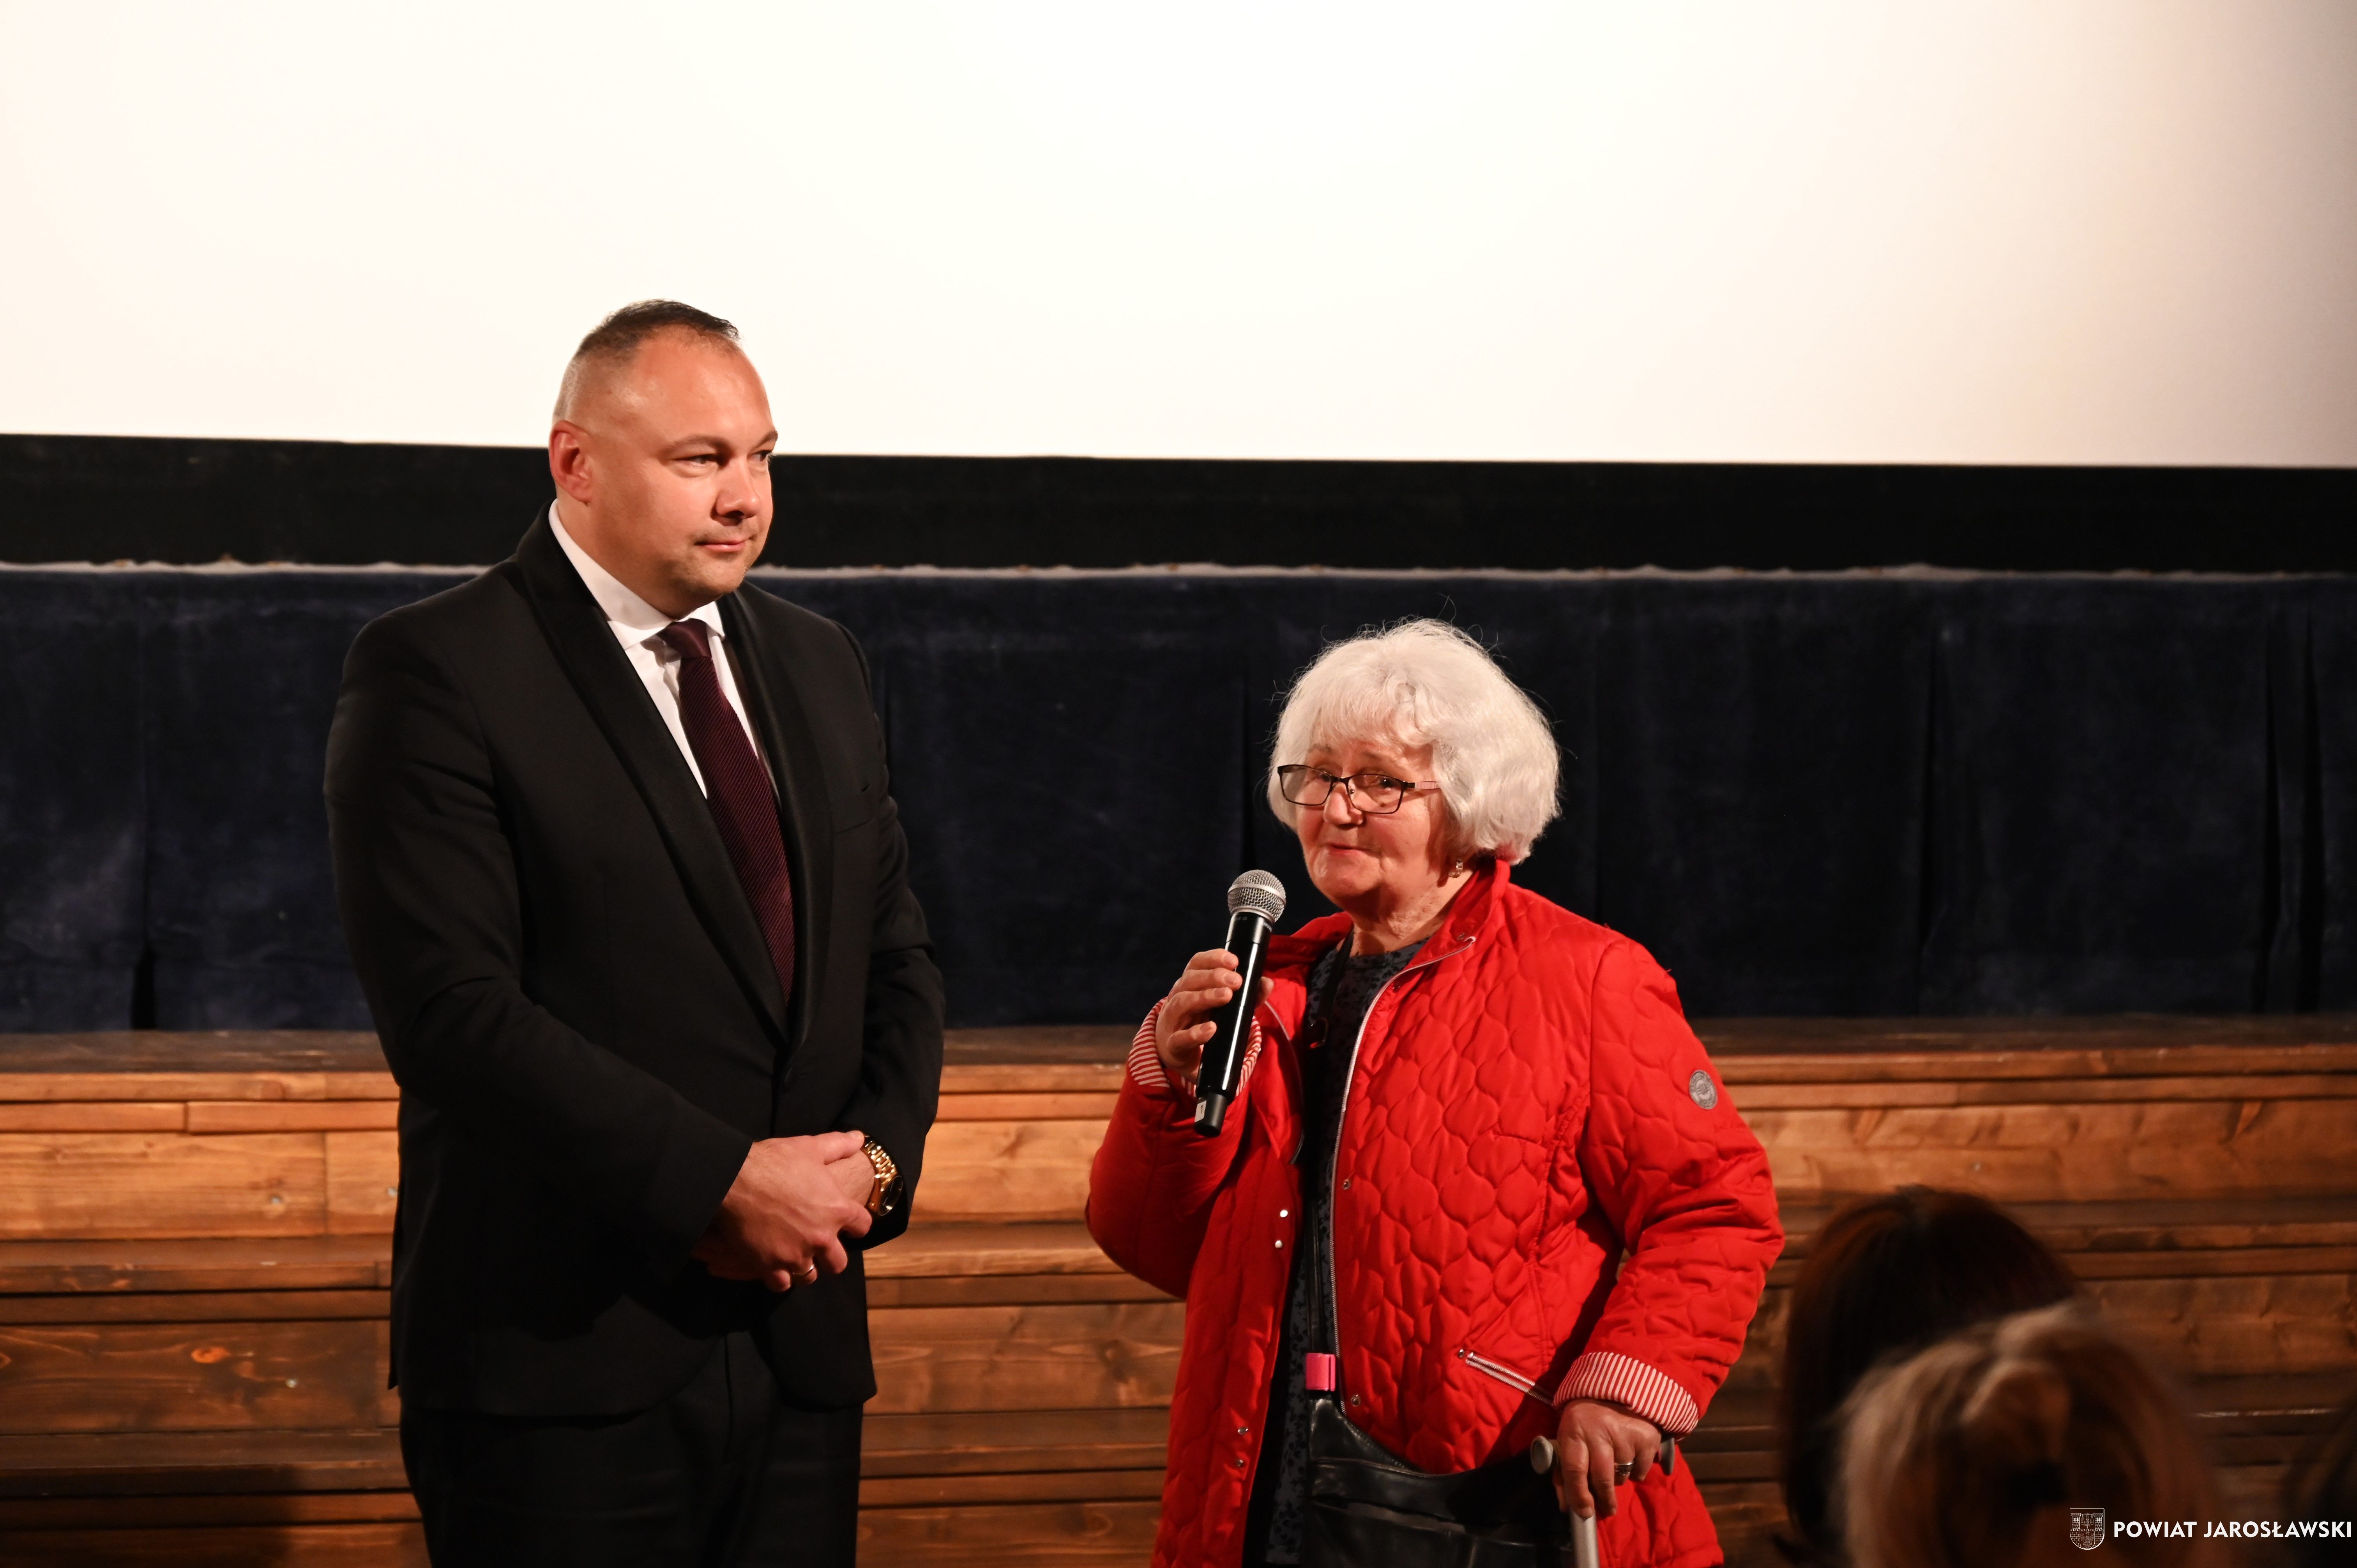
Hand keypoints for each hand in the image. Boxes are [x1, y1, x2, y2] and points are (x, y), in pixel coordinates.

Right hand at [692, 1130, 874, 1291]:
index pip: (862, 1227)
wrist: (735, 1180)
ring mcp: (796, 1254)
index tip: (847, 1226)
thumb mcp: (810, 1147)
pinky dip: (778, 1278)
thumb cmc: (774, 1161)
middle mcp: (822, 1237)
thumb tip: (860, 1138)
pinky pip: (781, 1284)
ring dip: (804, 1269)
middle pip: (838, 1263)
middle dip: (830, 1257)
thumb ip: (838, 1145)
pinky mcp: (770, 1266)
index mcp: (837, 1209)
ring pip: (810, 1277)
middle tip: (818, 1247)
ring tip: (795, 1258)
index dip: (855, 1226)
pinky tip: (773, 1267)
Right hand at [1153, 949, 1271, 1092]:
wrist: (1183, 1055)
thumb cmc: (1205, 1023)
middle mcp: (1178, 997)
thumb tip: (1267, 983)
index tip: (1234, 961)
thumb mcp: (1227, 1008)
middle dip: (1213, 976)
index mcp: (1190, 984)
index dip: (1214, 958)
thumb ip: (1248, 996)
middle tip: (1236, 981)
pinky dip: (1195, 1033)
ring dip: (1204, 996)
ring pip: (1182, 1002)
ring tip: (1226, 996)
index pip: (1197, 963)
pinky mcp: (1173, 1046)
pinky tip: (1211, 1029)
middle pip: (1190, 979)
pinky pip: (1179, 1038)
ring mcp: (1172, 1021)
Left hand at [1553, 1399, 1663, 1519]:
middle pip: (1602, 1478)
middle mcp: (1599, 1431)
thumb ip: (1564, 1473)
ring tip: (1615, 1462)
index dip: (1579, 1496)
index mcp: (1574, 1430)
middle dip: (1604, 1500)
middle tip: (1607, 1510)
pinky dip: (1636, 1470)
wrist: (1618, 1388)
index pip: (1574, 1471)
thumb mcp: (1569, 1438)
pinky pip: (1640, 1470)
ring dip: (1618, 1478)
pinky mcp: (1646, 1436)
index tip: (1584, 1513)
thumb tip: (1566, 1506)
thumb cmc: (1586, 1419)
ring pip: (1622, 1476)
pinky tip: (1630, 1454)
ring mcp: (1624, 1434)